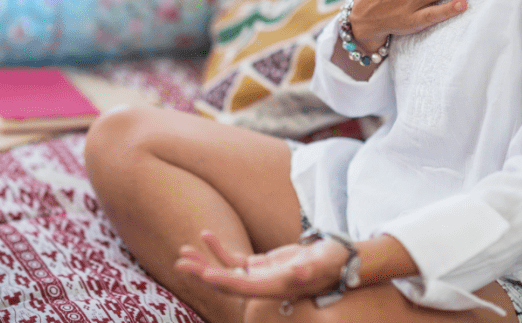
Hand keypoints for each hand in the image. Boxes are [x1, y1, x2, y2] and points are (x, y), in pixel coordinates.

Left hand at [174, 231, 349, 299]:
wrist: (341, 261)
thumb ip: (310, 268)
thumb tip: (297, 272)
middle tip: (180, 262)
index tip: (202, 272)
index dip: (222, 280)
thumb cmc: (334, 262)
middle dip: (203, 272)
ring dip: (204, 261)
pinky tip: (205, 235)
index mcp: (275, 287)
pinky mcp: (261, 265)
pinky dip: (219, 248)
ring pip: (226, 271)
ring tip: (183, 251)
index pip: (243, 287)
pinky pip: (234, 259)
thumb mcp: (324, 263)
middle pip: (227, 281)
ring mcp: (260, 276)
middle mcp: (264, 285)